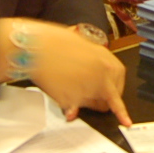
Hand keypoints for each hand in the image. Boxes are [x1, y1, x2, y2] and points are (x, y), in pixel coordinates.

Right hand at [0, 19, 131, 124]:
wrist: (34, 47)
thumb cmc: (53, 42)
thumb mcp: (82, 46)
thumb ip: (93, 63)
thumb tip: (94, 77)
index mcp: (107, 62)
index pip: (119, 87)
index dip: (112, 92)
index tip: (113, 100)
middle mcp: (102, 78)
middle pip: (108, 102)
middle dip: (99, 101)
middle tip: (85, 91)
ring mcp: (89, 91)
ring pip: (90, 107)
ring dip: (83, 102)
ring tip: (68, 86)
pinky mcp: (73, 102)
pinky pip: (73, 110)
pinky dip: (68, 107)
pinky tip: (59, 91)